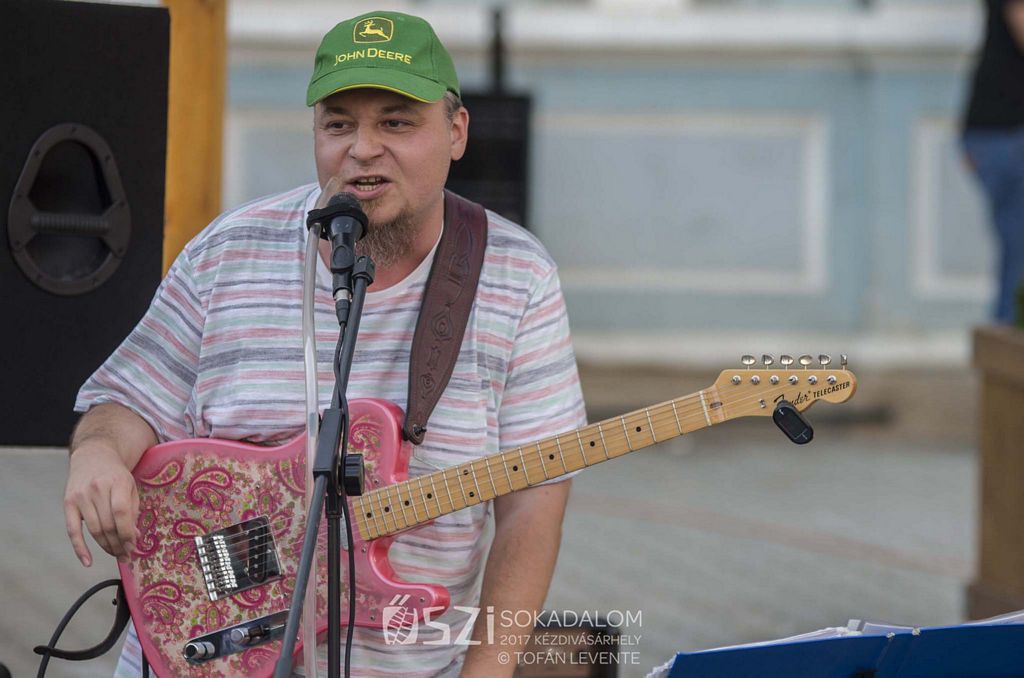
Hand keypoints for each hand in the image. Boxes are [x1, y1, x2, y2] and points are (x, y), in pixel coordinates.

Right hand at [64, 443, 139, 566]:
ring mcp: (80, 496)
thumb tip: (133, 537)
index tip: (133, 546)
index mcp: (117, 482)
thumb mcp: (130, 486)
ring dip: (106, 547)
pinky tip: (88, 562)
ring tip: (116, 554)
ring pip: (94, 530)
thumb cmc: (116, 475)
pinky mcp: (68, 503)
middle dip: (119, 544)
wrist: (93, 457)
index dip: (127, 532)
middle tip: (127, 556)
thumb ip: (133, 510)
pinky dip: (80, 548)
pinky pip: (72, 531)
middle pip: (108, 524)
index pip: (121, 512)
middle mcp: (97, 489)